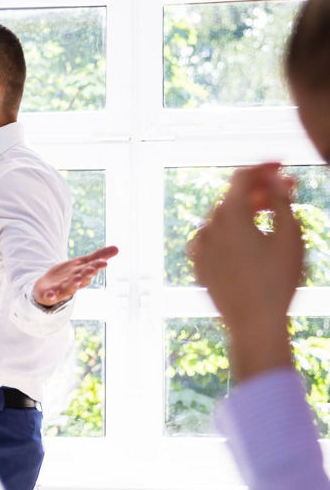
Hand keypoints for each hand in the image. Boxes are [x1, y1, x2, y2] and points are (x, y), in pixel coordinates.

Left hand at [32, 246, 118, 306]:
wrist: (47, 288)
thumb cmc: (69, 276)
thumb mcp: (82, 263)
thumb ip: (98, 256)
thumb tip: (117, 248)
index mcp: (82, 275)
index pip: (91, 269)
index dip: (97, 266)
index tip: (103, 262)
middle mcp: (74, 283)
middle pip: (81, 279)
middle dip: (87, 274)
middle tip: (92, 269)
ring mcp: (61, 290)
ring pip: (68, 288)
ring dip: (73, 284)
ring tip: (76, 279)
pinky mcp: (49, 295)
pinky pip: (50, 297)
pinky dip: (50, 296)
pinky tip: (50, 295)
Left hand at [189, 163, 300, 381]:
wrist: (254, 324)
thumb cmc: (277, 280)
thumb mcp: (290, 236)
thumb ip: (281, 201)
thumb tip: (274, 180)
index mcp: (230, 215)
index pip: (242, 177)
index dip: (263, 167)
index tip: (281, 166)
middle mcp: (208, 227)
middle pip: (232, 197)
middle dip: (258, 189)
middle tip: (285, 190)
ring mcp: (200, 247)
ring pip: (222, 218)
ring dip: (245, 211)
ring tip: (269, 214)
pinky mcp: (198, 265)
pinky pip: (214, 239)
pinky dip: (231, 232)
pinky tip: (249, 238)